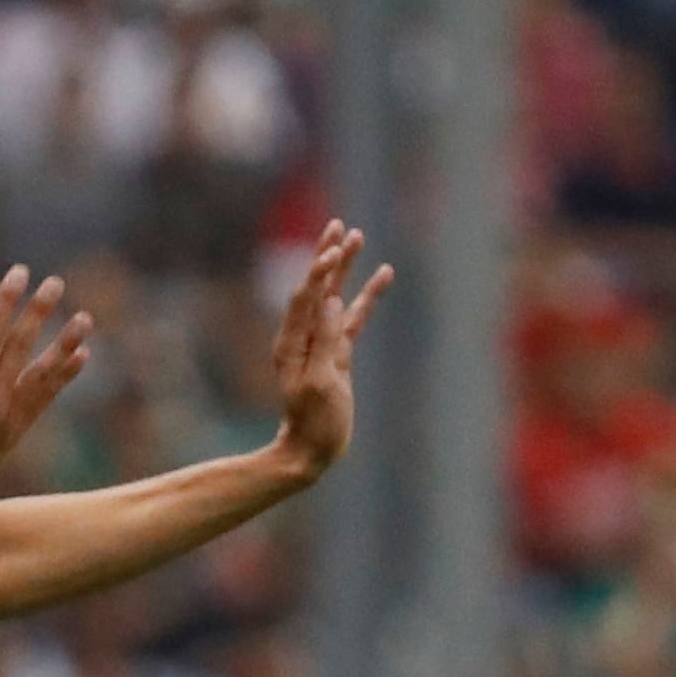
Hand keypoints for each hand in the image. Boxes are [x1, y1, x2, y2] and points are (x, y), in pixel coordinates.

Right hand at [0, 267, 91, 518]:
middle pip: (20, 344)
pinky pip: (46, 398)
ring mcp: (8, 415)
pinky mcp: (17, 432)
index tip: (20, 273)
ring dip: (65, 343)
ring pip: (43, 372)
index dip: (7, 299)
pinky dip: (64, 376)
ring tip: (85, 319)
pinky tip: (80, 356)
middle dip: (39, 311)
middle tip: (56, 283)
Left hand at [265, 221, 395, 483]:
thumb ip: (324, 341)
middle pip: (317, 286)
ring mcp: (322, 342)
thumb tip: (330, 302)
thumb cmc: (313, 422)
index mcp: (292, 342)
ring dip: (348, 268)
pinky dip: (367, 296)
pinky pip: (355, 317)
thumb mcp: (319, 382)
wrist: (312, 450)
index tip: (334, 250)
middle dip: (329, 256)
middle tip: (340, 226)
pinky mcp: (339, 352)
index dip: (319, 272)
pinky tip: (384, 275)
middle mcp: (303, 336)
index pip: (305, 297)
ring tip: (360, 236)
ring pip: (336, 295)